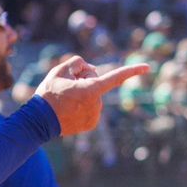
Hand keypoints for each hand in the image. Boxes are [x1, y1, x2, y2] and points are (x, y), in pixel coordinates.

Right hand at [34, 56, 150, 135]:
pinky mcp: (91, 124)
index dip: (133, 70)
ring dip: (84, 94)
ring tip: (65, 100)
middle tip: (67, 85)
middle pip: (97, 84)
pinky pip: (92, 108)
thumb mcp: (58, 71)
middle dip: (86, 81)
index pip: (116, 77)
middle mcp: (97, 104)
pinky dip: (83, 106)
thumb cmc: (48, 95)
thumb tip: (89, 68)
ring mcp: (95, 115)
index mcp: (91, 90)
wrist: (38, 121)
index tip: (148, 67)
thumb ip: (77, 63)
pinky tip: (69, 109)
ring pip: (94, 96)